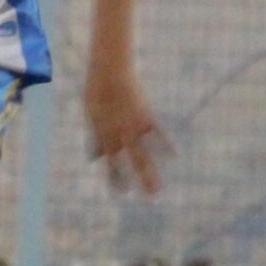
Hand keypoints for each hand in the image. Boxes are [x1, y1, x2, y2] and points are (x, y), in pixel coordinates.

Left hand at [86, 62, 168, 195]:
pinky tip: (174, 157)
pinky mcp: (146, 114)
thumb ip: (96, 138)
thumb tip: (96, 159)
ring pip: (144, 153)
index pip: (111, 161)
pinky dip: (166, 145)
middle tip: (147, 197)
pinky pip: (158, 133)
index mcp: (103, 133)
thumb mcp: (91, 115)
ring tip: (158, 189)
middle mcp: (119, 133)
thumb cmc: (98, 92)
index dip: (116, 177)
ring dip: (151, 173)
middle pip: (131, 162)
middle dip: (138, 180)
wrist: (110, 69)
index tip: (121, 192)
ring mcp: (134, 125)